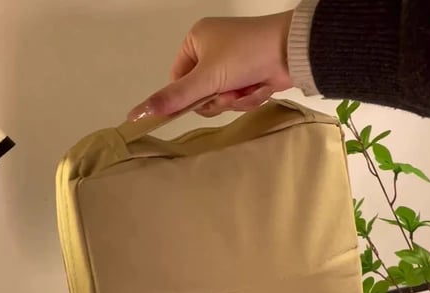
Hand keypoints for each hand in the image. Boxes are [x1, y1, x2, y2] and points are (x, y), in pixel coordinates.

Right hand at [127, 11, 293, 119]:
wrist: (291, 51)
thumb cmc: (244, 55)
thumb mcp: (206, 77)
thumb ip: (175, 97)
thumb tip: (138, 113)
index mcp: (196, 41)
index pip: (178, 79)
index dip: (187, 96)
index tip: (201, 102)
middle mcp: (212, 51)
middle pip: (201, 93)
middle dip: (218, 98)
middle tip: (229, 93)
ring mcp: (233, 64)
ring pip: (222, 98)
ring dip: (235, 99)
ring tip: (248, 87)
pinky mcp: (250, 75)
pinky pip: (239, 97)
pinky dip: (249, 97)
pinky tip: (261, 87)